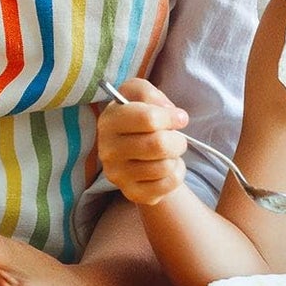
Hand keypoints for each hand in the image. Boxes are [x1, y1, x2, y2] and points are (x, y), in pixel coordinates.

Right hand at [96, 77, 189, 206]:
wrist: (134, 155)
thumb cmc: (140, 121)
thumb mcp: (139, 96)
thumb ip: (149, 93)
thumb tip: (170, 112)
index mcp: (108, 121)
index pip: (148, 119)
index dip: (171, 117)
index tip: (178, 118)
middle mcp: (107, 149)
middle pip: (159, 144)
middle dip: (177, 139)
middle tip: (174, 138)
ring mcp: (117, 173)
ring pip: (165, 165)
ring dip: (175, 157)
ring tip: (166, 153)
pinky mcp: (132, 192)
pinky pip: (169, 183)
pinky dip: (176, 174)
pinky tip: (165, 168)